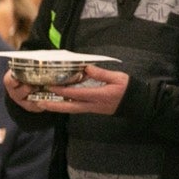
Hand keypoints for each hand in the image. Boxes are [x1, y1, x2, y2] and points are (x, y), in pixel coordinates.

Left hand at [5, 65, 127, 115]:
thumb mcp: (118, 78)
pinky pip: (76, 108)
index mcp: (99, 95)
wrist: (139, 104)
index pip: (76, 94)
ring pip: (71, 110)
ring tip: (43, 104)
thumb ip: (101, 73)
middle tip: (39, 103)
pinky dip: (65, 106)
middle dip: (54, 105)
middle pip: (70, 107)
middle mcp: (93, 105)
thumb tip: (86, 68)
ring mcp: (93, 109)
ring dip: (57, 107)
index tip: (50, 86)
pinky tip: (57, 103)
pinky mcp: (93, 109)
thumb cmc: (129, 89)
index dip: (62, 91)